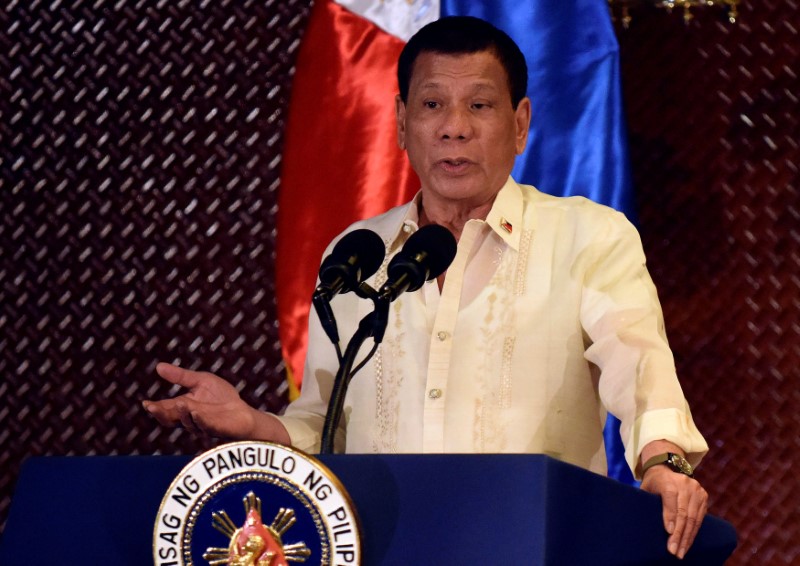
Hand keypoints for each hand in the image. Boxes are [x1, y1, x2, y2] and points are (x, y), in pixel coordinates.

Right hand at [142, 362, 258, 438]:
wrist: (242, 411)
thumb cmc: (221, 397)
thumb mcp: (200, 381)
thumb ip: (180, 376)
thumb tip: (158, 366)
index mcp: (184, 407)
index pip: (166, 408)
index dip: (155, 407)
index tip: (146, 403)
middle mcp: (189, 418)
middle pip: (171, 419)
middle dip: (161, 414)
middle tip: (152, 408)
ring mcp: (202, 425)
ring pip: (187, 423)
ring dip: (182, 414)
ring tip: (180, 403)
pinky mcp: (216, 428)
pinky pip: (206, 426)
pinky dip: (199, 420)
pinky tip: (195, 412)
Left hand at [640, 464, 707, 559]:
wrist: (667, 467)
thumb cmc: (652, 483)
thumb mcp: (646, 489)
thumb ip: (646, 502)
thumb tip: (641, 524)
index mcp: (668, 481)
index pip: (670, 500)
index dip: (670, 517)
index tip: (669, 533)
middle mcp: (685, 484)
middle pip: (683, 513)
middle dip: (679, 534)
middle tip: (674, 551)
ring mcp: (696, 490)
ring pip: (693, 518)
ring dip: (687, 537)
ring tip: (681, 551)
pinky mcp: (703, 496)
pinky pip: (700, 518)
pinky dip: (694, 532)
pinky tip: (688, 543)